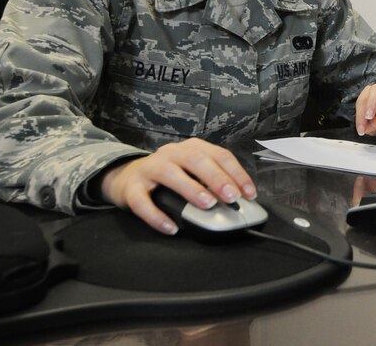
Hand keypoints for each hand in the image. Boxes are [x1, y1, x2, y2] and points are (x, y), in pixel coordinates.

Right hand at [98, 138, 256, 234]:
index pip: (219, 155)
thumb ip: (212, 181)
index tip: (250, 193)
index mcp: (191, 148)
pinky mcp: (131, 187)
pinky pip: (143, 202)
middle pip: (197, 161)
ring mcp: (150, 168)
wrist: (126, 177)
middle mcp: (171, 153)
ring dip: (191, 189)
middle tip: (232, 197)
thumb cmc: (167, 176)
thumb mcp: (192, 171)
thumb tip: (238, 199)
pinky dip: (157, 216)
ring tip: (208, 205)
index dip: (237, 173)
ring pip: (170, 175)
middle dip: (217, 178)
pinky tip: (171, 227)